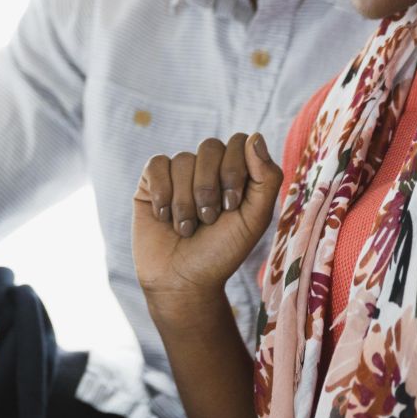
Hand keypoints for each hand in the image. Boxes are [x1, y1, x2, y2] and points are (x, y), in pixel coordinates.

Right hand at [131, 132, 283, 313]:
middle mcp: (207, 167)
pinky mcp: (151, 182)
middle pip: (210, 146)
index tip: (231, 205)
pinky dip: (163, 194)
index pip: (239, 142)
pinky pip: (157, 165)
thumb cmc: (222, 252)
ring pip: (183, 160)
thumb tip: (255, 135)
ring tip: (186, 228)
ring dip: (186, 201)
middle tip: (208, 219)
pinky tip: (165, 218)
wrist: (183, 281)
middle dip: (209, 187)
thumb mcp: (254, 219)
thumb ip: (266, 178)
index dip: (234, 169)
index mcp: (235, 172)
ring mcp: (178, 173)